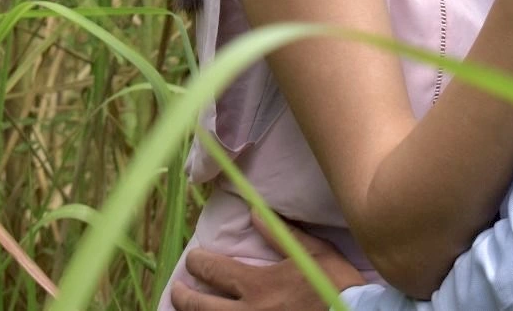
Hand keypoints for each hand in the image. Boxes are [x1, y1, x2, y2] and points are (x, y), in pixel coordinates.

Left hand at [170, 213, 365, 310]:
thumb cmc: (336, 287)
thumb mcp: (313, 253)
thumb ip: (280, 234)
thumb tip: (253, 211)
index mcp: (258, 285)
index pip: (212, 271)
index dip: (197, 263)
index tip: (193, 259)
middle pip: (199, 305)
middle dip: (182, 294)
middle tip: (177, 288)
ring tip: (183, 309)